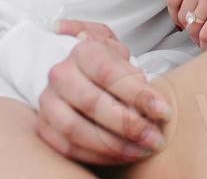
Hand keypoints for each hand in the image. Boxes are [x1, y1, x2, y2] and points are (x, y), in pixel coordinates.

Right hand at [34, 20, 172, 165]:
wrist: (81, 72)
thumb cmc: (109, 65)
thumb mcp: (125, 58)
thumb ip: (136, 75)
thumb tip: (150, 101)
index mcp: (83, 50)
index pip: (109, 73)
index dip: (138, 95)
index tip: (163, 112)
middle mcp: (60, 74)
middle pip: (92, 103)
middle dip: (128, 125)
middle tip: (155, 138)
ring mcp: (47, 101)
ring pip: (76, 130)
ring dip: (114, 145)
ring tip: (142, 150)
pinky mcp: (43, 126)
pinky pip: (68, 148)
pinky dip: (98, 156)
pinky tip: (123, 155)